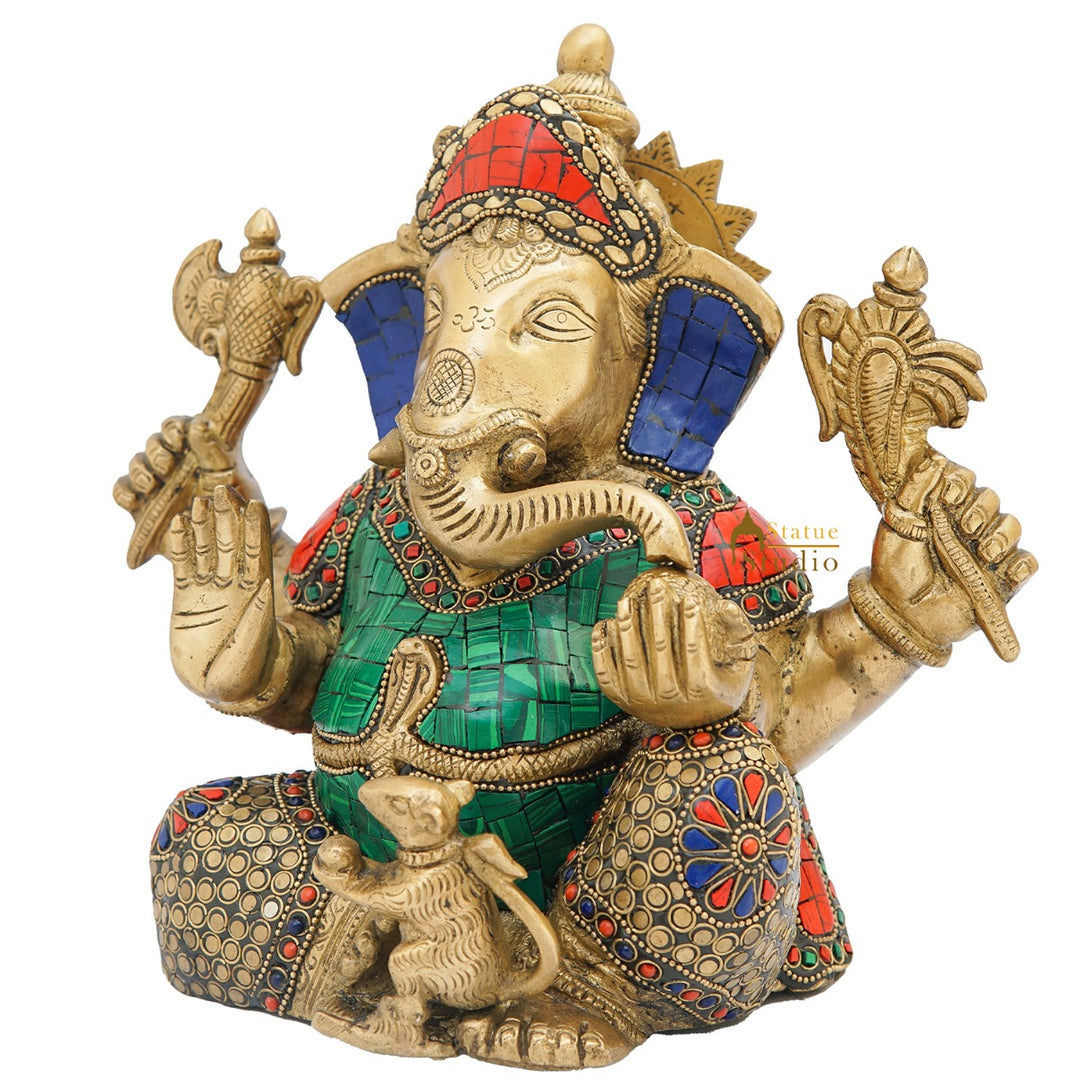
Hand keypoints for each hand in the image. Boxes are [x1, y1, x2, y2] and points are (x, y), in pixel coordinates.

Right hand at [113, 414, 262, 517]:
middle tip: (167, 466)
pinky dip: (123, 492)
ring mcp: (156, 484)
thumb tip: (198, 424)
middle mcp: (174, 463)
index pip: (176, 427)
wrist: (228, 549)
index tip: (179, 440)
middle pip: (153, 443)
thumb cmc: (240, 512)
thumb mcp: (238, 481)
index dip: (173, 428)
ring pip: (136, 463)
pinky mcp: (140, 506)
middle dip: (157, 451)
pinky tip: (134, 499)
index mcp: (197, 452)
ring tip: (152, 485)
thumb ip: (217, 452)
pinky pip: (121, 491)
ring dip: (140, 470)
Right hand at [167, 485, 277, 702]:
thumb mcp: (254, 648)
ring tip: (198, 501)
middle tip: (223, 489)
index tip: (255, 504)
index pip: (258, 554)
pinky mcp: (186, 599)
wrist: (218, 690)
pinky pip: (183, 567)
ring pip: (207, 550)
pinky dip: (179, 547)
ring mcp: (210, 590)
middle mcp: (235, 586)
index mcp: (257, 594)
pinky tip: (175, 526)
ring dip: (204, 526)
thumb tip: (267, 586)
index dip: (256, 530)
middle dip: (228, 518)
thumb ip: (258, 618)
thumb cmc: (245, 674)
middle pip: (232, 544)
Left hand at [592, 568, 756, 728]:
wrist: (696, 725)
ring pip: (630, 661)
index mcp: (701, 692)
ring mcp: (642, 703)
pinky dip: (601, 650)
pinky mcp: (622, 703)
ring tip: (625, 601)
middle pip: (660, 651)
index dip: (691, 623)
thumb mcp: (742, 662)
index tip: (690, 598)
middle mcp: (669, 702)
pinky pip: (606, 675)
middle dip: (657, 614)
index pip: (693, 651)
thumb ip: (740, 632)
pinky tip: (604, 624)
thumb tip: (725, 604)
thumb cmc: (721, 683)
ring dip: (626, 628)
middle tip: (656, 585)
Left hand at [871, 453, 1036, 648]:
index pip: (964, 481)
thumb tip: (933, 459)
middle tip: (966, 527)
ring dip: (1002, 534)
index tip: (947, 496)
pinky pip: (1026, 564)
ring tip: (984, 551)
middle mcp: (966, 525)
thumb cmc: (891, 567)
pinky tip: (1001, 566)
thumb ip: (912, 491)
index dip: (960, 483)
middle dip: (981, 509)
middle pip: (991, 500)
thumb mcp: (895, 525)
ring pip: (1011, 527)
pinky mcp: (999, 579)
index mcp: (941, 507)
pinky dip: (1021, 563)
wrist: (897, 612)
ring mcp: (984, 551)